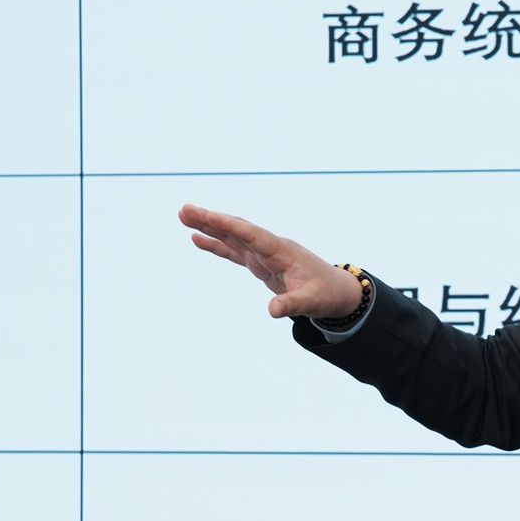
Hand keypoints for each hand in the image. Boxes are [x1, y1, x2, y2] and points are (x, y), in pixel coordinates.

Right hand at [179, 203, 361, 319]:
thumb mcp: (310, 302)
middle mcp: (270, 247)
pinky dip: (216, 244)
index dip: (229, 226)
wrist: (336, 291)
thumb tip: (272, 311)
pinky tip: (197, 238)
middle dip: (212, 219)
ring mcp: (263, 254)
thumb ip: (291, 305)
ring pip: (232, 236)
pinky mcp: (260, 263)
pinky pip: (234, 251)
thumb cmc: (325, 294)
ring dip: (209, 226)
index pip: (252, 235)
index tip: (208, 215)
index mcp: (282, 251)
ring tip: (183, 216)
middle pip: (237, 229)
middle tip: (184, 209)